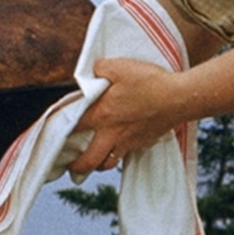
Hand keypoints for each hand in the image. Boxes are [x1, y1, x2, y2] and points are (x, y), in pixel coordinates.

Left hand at [69, 58, 185, 171]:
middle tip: (70, 168)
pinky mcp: (143, 143)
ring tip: (92, 161)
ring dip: (98, 164)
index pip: (73, 128)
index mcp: (102, 115)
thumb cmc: (150, 82)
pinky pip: (126, 156)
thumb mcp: (120, 66)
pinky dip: (118, 156)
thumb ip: (100, 69)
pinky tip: (117, 150)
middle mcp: (112, 133)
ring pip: (108, 163)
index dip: (60, 133)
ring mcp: (129, 141)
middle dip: (77, 167)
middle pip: (89, 160)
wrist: (180, 98)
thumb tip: (92, 73)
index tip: (53, 136)